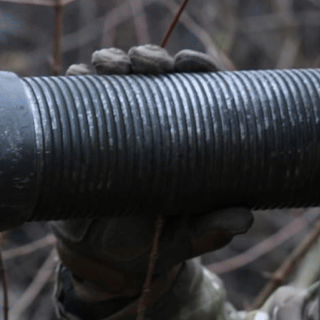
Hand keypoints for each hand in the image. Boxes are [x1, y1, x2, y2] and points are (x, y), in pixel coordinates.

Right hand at [54, 45, 251, 304]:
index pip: (194, 86)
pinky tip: (78, 77)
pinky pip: (75, 98)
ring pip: (113, 75)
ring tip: (113, 66)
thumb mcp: (189, 236)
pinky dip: (76, 81)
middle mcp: (149, 119)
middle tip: (150, 63)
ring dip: (112, 60)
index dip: (195, 66)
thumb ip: (214, 228)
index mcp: (185, 133)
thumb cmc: (159, 240)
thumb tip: (243, 220)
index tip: (189, 63)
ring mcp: (113, 122)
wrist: (108, 263)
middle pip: (153, 71)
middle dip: (151, 57)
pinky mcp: (79, 132)